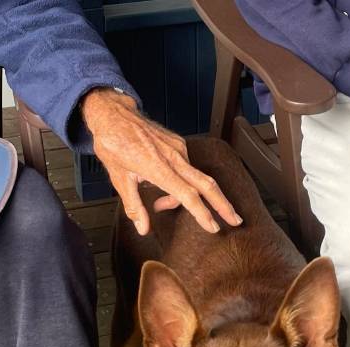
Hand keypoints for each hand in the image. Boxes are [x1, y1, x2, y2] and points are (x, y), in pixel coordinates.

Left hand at [82, 88, 240, 235]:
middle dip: (223, 204)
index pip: (187, 194)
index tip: (214, 227)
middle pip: (206, 184)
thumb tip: (143, 229)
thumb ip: (134, 206)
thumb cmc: (113, 144)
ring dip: (190, 196)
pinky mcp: (178, 144)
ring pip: (195, 178)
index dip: (201, 213)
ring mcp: (178, 149)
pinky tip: (162, 185)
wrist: (114, 114)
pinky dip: (182, 182)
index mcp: (158, 168)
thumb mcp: (119, 179)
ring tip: (162, 204)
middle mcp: (173, 157)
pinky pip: (187, 168)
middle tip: (236, 220)